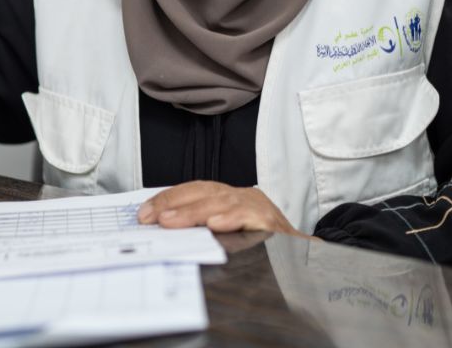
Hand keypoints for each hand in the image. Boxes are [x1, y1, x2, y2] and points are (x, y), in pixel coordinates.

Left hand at [136, 181, 317, 239]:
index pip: (195, 191)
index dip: (168, 199)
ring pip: (221, 203)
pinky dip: (231, 219)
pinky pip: (250, 218)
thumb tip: (163, 228)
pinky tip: (214, 224)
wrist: (307, 260)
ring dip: (193, 212)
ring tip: (169, 221)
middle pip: (204, 193)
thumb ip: (203, 229)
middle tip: (149, 217)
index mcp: (231, 198)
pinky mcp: (273, 224)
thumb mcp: (231, 234)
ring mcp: (258, 208)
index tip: (144, 212)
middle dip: (173, 204)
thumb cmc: (263, 247)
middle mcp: (244, 198)